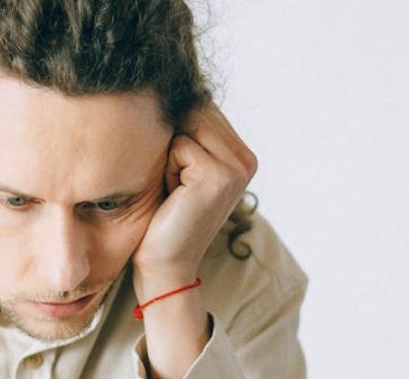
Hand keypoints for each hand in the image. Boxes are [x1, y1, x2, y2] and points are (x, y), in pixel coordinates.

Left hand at [132, 100, 257, 297]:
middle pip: (195, 111)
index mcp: (241, 155)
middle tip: (173, 185)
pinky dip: (166, 168)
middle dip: (171, 141)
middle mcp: (246, 160)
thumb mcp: (179, 167)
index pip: (201, 108)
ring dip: (168, 154)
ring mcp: (237, 167)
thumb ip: (187, 131)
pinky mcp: (219, 175)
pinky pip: (179, 146)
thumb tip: (171, 85)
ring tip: (173, 188)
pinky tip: (173, 196)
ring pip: (186, 126)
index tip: (176, 176)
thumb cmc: (162, 217)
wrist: (163, 265)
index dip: (175, 134)